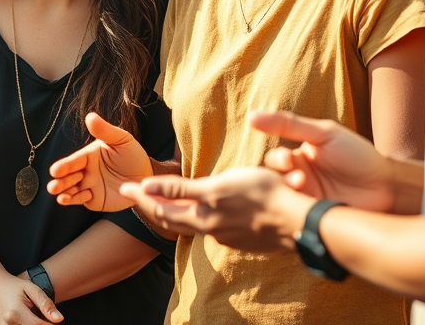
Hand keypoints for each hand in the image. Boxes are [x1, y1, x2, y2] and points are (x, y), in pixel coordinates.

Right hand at [0, 274, 62, 324]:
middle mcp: (7, 324)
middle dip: (41, 324)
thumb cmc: (12, 286)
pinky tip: (24, 319)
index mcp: (16, 312)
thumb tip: (59, 319)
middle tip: (40, 315)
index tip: (53, 319)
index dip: (50, 324)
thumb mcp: (31, 288)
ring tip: (30, 315)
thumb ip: (45, 304)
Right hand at [47, 113, 151, 211]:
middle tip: (53, 186)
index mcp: (89, 155)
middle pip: (68, 176)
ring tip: (58, 195)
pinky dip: (74, 200)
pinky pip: (81, 200)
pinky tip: (68, 199)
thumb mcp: (121, 140)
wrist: (145, 176)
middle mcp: (85, 170)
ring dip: (63, 192)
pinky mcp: (94, 199)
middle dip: (60, 181)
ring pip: (71, 189)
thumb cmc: (132, 155)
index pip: (74, 160)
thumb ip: (105, 130)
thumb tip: (90, 116)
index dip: (64, 165)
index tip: (55, 170)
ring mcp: (88, 185)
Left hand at [119, 168, 313, 252]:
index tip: (126, 187)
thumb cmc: (266, 193)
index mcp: (205, 208)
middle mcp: (210, 225)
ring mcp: (224, 235)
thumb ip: (185, 188)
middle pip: (170, 217)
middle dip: (147, 204)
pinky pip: (209, 229)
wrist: (298, 222)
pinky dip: (194, 221)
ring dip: (169, 213)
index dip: (144, 192)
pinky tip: (196, 214)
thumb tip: (153, 187)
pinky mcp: (239, 240)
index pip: (165, 200)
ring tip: (156, 204)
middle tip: (129, 195)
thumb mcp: (222, 183)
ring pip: (189, 224)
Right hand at [249, 110, 395, 211]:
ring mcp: (305, 202)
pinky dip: (297, 214)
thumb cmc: (358, 156)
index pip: (274, 160)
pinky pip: (295, 219)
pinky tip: (308, 211)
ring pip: (283, 202)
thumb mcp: (324, 134)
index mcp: (298, 159)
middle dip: (281, 181)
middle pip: (274, 183)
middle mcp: (298, 181)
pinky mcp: (313, 221)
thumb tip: (251, 116)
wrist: (389, 187)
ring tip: (308, 192)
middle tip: (298, 180)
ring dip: (291, 197)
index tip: (288, 160)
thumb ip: (290, 124)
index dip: (277, 161)